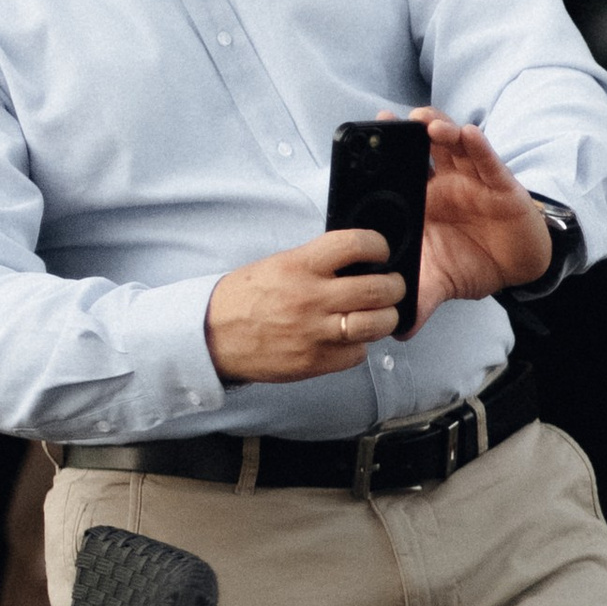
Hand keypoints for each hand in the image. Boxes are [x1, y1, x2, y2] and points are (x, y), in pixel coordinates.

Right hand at [207, 229, 401, 382]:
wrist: (212, 336)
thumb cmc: (245, 297)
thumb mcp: (279, 265)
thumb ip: (318, 262)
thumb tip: (359, 261)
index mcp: (301, 265)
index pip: (356, 244)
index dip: (378, 245)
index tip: (381, 251)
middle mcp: (312, 298)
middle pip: (379, 289)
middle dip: (394, 286)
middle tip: (392, 286)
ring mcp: (315, 332)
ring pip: (377, 324)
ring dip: (386, 318)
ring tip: (380, 314)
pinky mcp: (315, 362)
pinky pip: (357, 354)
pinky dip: (358, 346)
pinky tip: (348, 339)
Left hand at [399, 105, 555, 321]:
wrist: (516, 267)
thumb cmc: (472, 263)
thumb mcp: (440, 283)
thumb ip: (419, 300)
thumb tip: (398, 330)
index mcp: (423, 201)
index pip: (399, 171)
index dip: (382, 154)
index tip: (363, 139)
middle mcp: (445, 183)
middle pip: (423, 148)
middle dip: (406, 132)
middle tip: (388, 122)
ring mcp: (473, 180)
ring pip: (454, 145)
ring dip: (440, 129)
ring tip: (427, 124)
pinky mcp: (501, 185)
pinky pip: (488, 161)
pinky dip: (478, 146)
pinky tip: (469, 134)